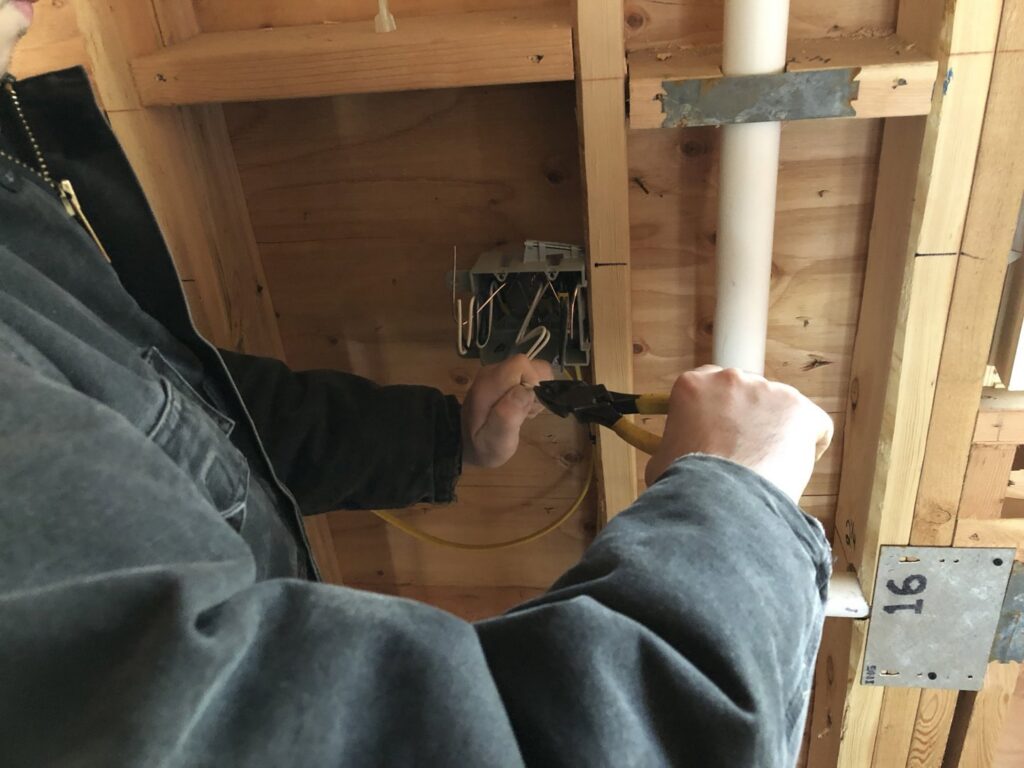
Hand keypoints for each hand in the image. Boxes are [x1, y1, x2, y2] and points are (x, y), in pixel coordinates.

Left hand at [461, 355, 552, 467]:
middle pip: (529, 366)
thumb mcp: (495, 441)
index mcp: (488, 385)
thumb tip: (525, 390)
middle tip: (526, 413)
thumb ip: (507, 417)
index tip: (528, 406)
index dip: (532, 382)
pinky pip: (530, 376)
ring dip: (536, 392)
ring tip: (524, 412)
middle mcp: (492, 372)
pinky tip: (522, 409)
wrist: (471, 446)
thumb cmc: (484, 447)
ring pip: (533, 370)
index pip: (520, 364)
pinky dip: (533, 392)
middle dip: (536, 390)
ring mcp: (498, 373)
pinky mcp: (505, 377)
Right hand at [644, 366, 833, 502]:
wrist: (719, 500)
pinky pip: (814, 426)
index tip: (719, 434)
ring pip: (780, 410)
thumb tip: (677, 456)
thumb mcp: (661, 458)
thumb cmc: (686, 485)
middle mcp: (730, 378)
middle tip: (742, 455)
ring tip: (765, 469)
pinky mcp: (800, 409)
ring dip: (776, 434)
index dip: (717, 414)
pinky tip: (791, 469)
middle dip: (748, 421)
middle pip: (747, 395)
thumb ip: (674, 444)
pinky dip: (808, 447)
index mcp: (692, 385)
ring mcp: (768, 391)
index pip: (710, 388)